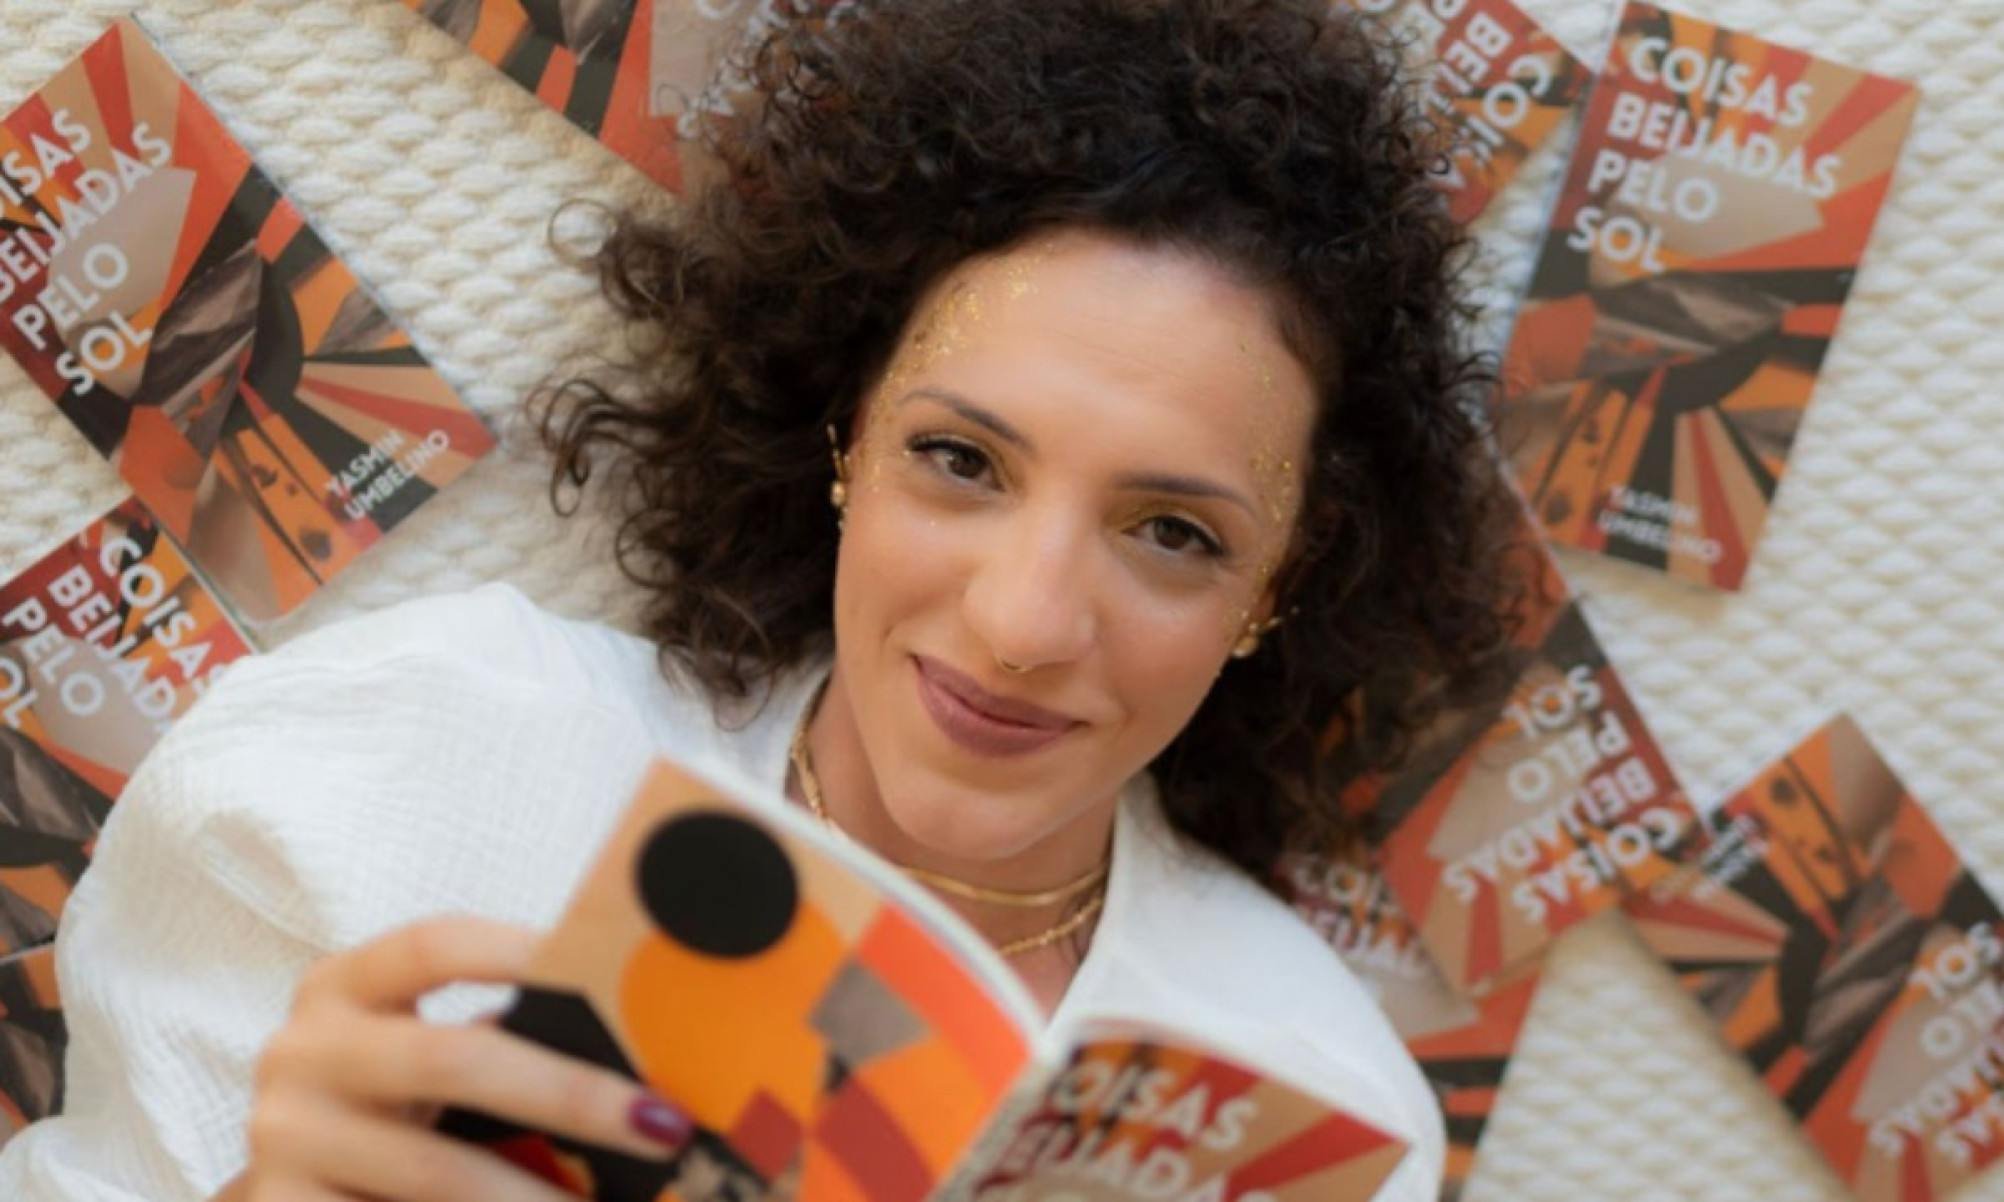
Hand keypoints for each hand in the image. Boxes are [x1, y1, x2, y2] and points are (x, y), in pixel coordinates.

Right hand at [227, 916, 690, 1201]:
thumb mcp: (418, 1061)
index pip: (435, 945)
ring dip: (541, 1199)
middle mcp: (302, 1055)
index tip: (610, 973)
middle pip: (452, 1059)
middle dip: (570, 1095)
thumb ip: (496, 1039)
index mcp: (343, 988)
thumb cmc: (386, 1114)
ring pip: (441, 1172)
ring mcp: (286, 1143)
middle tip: (660, 1125)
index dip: (520, 952)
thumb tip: (637, 1048)